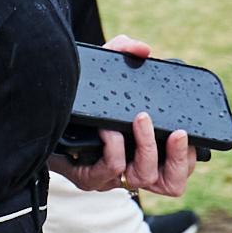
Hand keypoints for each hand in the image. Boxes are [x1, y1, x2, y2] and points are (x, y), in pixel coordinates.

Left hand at [50, 41, 197, 200]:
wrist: (43, 114)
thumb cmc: (82, 98)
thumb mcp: (106, 72)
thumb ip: (123, 51)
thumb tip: (143, 49)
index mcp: (145, 154)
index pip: (179, 171)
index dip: (188, 157)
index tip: (188, 133)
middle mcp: (131, 170)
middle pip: (171, 182)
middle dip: (178, 157)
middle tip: (177, 131)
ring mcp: (111, 177)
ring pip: (143, 176)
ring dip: (147, 146)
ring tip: (141, 119)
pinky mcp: (88, 177)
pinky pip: (110, 167)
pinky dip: (114, 146)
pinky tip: (108, 127)